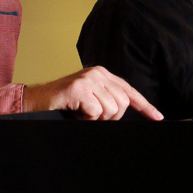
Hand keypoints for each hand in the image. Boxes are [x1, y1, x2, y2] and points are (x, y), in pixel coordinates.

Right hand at [22, 66, 162, 120]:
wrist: (35, 101)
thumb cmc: (64, 104)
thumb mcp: (90, 99)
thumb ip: (108, 99)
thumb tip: (125, 112)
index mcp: (103, 74)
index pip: (129, 91)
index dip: (145, 106)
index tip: (158, 118)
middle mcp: (98, 73)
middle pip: (123, 104)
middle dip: (110, 117)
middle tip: (91, 116)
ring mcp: (88, 79)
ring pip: (111, 109)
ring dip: (96, 119)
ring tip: (81, 112)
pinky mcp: (78, 88)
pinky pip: (96, 112)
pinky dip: (86, 119)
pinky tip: (75, 112)